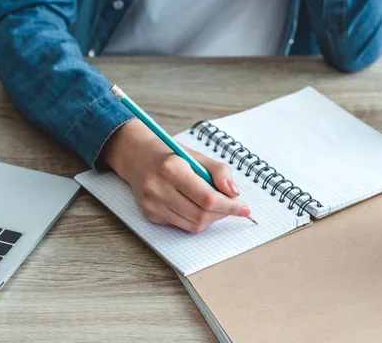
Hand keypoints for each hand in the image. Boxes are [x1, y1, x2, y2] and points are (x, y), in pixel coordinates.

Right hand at [101, 120, 249, 233]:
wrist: (137, 157)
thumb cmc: (170, 155)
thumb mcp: (196, 155)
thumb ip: (219, 172)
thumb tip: (234, 193)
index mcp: (171, 168)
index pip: (207, 198)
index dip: (230, 206)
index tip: (244, 208)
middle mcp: (158, 188)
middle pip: (201, 215)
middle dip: (222, 213)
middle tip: (231, 205)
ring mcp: (152, 204)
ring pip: (193, 225)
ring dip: (210, 218)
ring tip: (213, 204)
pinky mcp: (150, 215)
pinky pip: (182, 225)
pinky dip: (195, 219)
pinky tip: (193, 205)